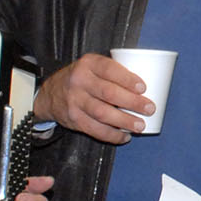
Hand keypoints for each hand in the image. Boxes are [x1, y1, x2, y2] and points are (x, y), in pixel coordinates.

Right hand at [34, 54, 156, 143]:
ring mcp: (75, 101)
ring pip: (103, 113)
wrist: (51, 93)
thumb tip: (149, 82)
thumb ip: (113, 71)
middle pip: (109, 93)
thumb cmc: (82, 78)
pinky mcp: (74, 119)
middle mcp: (79, 81)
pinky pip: (95, 129)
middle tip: (149, 108)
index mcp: (88, 64)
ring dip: (124, 121)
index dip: (127, 79)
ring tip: (140, 125)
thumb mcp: (92, 66)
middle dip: (132, 102)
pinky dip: (112, 135)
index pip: (109, 70)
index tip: (143, 88)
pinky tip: (124, 136)